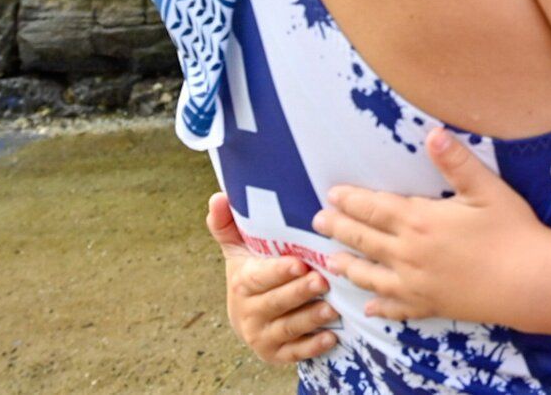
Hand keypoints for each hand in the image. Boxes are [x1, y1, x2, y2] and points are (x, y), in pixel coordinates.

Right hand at [207, 193, 337, 364]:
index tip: (299, 262)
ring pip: (287, 327)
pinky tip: (331, 337)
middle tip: (322, 280)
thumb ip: (228, 226)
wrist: (248, 316)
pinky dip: (312, 346)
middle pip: (276, 302)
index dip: (278, 272)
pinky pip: (294, 352)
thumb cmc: (252, 274)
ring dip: (310, 318)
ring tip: (332, 308)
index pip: (259, 278)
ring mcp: (263, 335)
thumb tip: (218, 197)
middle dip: (299, 292)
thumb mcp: (239, 250)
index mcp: (243, 283)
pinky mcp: (276, 354)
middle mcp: (249, 312)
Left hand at [314, 128, 550, 324]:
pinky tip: (368, 309)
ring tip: (329, 260)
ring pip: (371, 275)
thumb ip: (456, 161)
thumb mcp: (486, 188)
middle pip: (365, 239)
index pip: (375, 208)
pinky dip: (379, 308)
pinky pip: (397, 308)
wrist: (530, 281)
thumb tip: (433, 133)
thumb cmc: (512, 230)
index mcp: (420, 221)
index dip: (351, 200)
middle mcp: (409, 254)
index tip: (331, 194)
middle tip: (318, 222)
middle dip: (339, 228)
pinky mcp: (430, 306)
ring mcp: (417, 284)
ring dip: (348, 266)